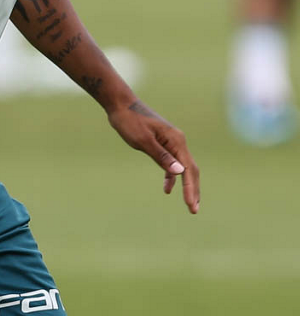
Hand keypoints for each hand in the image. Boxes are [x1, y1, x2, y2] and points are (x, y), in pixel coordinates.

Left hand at [107, 98, 199, 213]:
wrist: (121, 105)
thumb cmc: (130, 121)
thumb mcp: (143, 141)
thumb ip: (161, 156)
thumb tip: (179, 172)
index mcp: (176, 141)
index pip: (188, 169)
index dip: (190, 189)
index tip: (190, 205)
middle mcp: (178, 141)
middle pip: (191, 170)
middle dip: (193, 190)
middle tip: (193, 210)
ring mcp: (171, 142)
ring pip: (183, 168)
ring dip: (186, 186)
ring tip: (188, 203)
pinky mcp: (163, 143)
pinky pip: (172, 163)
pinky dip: (171, 176)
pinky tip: (167, 189)